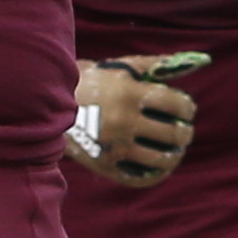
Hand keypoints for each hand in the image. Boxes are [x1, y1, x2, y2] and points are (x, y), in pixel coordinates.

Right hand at [71, 56, 202, 187]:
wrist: (46, 105)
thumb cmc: (90, 81)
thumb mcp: (119, 67)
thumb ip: (154, 64)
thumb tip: (192, 60)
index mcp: (128, 94)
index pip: (174, 104)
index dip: (187, 108)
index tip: (187, 110)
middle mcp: (123, 121)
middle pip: (172, 134)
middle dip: (184, 132)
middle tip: (184, 131)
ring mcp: (114, 146)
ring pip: (161, 159)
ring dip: (174, 155)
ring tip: (174, 149)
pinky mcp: (105, 165)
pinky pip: (140, 178)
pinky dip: (156, 175)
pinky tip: (161, 166)